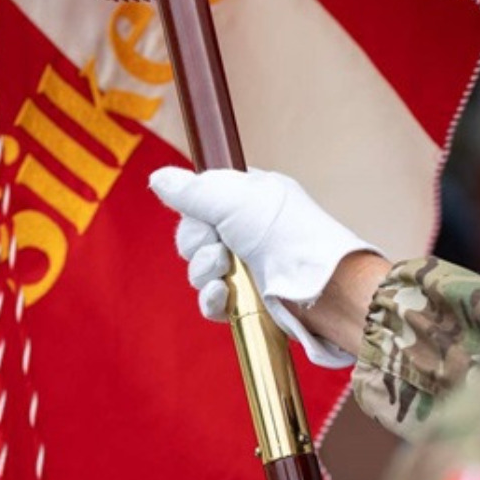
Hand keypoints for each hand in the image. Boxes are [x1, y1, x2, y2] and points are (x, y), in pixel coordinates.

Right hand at [149, 167, 380, 367]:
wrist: (321, 288)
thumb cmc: (286, 235)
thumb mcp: (234, 199)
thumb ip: (190, 190)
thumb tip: (158, 178)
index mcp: (248, 197)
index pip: (200, 199)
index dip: (194, 210)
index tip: (205, 215)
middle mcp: (246, 230)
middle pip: (193, 236)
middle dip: (197, 244)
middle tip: (220, 246)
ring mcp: (247, 267)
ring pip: (199, 270)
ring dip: (205, 272)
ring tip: (227, 272)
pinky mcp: (248, 301)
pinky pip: (211, 301)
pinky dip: (212, 299)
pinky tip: (225, 295)